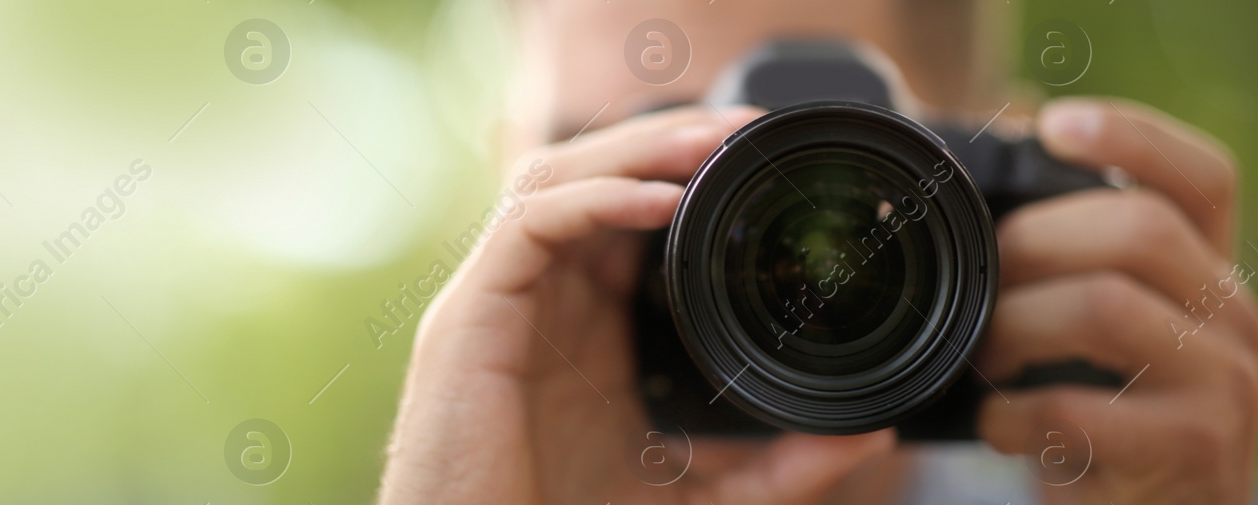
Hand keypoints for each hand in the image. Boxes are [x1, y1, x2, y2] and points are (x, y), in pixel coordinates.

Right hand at [376, 107, 895, 504]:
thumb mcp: (696, 494)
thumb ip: (777, 467)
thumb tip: (869, 435)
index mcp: (584, 325)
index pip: (625, 215)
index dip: (682, 174)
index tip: (759, 161)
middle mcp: (539, 299)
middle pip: (589, 176)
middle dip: (663, 141)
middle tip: (742, 132)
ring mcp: (500, 302)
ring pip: (552, 179)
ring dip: (629, 150)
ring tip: (704, 144)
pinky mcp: (469, 318)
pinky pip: (527, 228)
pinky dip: (592, 201)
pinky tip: (657, 203)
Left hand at [977, 97, 1257, 502]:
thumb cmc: (1119, 420)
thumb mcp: (1114, 335)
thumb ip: (1081, 261)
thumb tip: (998, 159)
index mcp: (1213, 276)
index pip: (1203, 178)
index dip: (1133, 139)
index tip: (1054, 123)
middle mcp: (1237, 323)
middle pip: (1142, 230)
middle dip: (1035, 240)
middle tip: (986, 278)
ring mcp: (1224, 389)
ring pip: (1107, 306)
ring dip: (1016, 324)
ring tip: (986, 356)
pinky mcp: (1187, 453)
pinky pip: (1079, 409)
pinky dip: (1013, 413)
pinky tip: (997, 424)